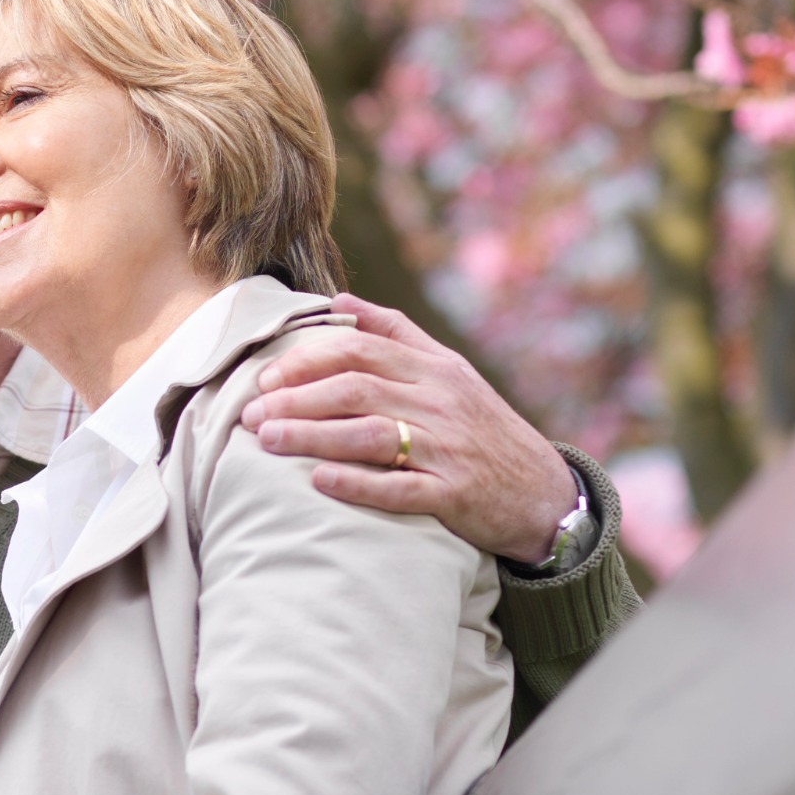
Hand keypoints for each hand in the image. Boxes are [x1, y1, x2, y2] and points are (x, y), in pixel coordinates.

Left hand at [240, 293, 582, 565]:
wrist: (543, 492)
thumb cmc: (482, 430)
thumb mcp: (450, 372)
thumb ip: (397, 334)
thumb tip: (342, 300)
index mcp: (435, 369)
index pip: (361, 351)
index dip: (308, 361)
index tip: (267, 379)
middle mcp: (441, 403)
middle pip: (357, 390)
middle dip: (296, 400)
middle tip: (251, 414)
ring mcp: (449, 449)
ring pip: (371, 435)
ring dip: (313, 437)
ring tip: (267, 442)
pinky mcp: (455, 494)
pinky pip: (401, 488)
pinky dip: (358, 483)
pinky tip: (319, 481)